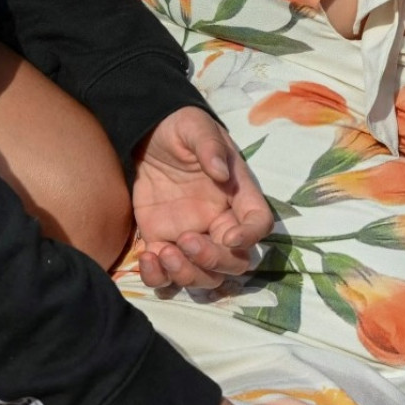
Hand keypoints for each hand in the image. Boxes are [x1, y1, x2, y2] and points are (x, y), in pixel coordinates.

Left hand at [133, 107, 272, 289]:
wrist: (145, 134)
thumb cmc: (179, 128)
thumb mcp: (194, 126)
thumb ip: (208, 145)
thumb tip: (220, 171)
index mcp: (236, 194)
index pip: (259, 223)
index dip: (250, 236)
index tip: (229, 237)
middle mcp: (220, 221)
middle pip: (235, 262)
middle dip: (214, 260)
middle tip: (186, 241)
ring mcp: (192, 236)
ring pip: (205, 277)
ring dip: (187, 275)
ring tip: (162, 253)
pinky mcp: (163, 242)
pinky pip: (167, 276)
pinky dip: (159, 278)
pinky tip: (147, 258)